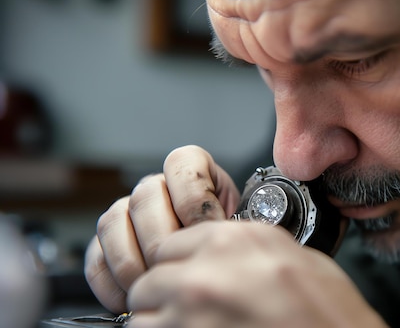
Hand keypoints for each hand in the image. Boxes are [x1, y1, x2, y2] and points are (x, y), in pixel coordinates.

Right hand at [84, 145, 240, 312]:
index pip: (182, 164)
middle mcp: (157, 187)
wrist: (213, 264)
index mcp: (192, 171)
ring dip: (132, 262)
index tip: (208, 229)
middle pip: (144, 197)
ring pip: (113, 222)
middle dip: (162, 239)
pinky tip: (128, 298)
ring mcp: (127, 211)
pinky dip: (110, 282)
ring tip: (154, 284)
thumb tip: (218, 232)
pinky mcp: (107, 242)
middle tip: (178, 265)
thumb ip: (230, 220)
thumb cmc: (228, 243)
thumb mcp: (240, 223)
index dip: (194, 199)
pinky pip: (96, 256)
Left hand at [125, 221, 387, 327]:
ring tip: (196, 326)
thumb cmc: (327, 314)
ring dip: (161, 321)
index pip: (172, 244)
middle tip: (191, 311)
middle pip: (151, 277)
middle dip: (164, 295)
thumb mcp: (292, 258)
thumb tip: (222, 252)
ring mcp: (190, 312)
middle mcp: (205, 272)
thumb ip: (246, 247)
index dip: (180, 266)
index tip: (189, 279)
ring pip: (142, 313)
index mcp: (233, 241)